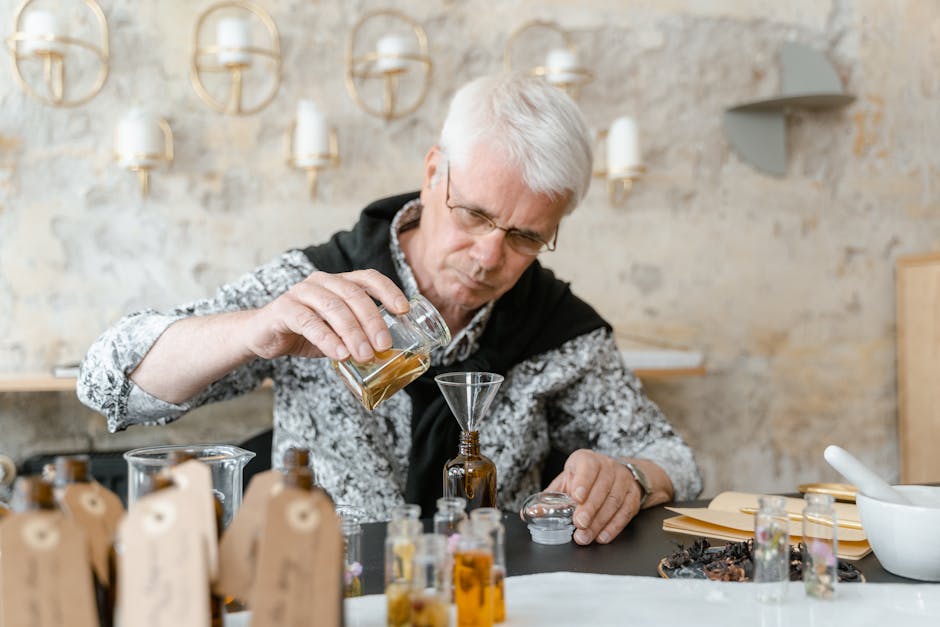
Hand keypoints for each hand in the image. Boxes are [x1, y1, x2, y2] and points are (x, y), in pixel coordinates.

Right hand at [246, 269, 409, 361]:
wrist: (262, 335)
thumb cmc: (305, 332)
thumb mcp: (336, 331)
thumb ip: (358, 335)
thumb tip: (388, 353)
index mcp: (339, 282)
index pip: (368, 277)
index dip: (388, 291)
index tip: (403, 310)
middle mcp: (322, 281)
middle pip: (354, 295)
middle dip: (373, 320)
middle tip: (384, 345)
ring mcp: (301, 292)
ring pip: (333, 308)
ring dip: (353, 333)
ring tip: (364, 355)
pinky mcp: (283, 309)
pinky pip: (309, 322)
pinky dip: (327, 339)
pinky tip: (340, 354)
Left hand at [545, 449, 642, 544]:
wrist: (615, 474)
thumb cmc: (585, 478)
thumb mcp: (566, 481)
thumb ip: (550, 497)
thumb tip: (531, 512)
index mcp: (587, 460)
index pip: (587, 467)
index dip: (582, 482)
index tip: (576, 498)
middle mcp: (608, 467)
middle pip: (601, 488)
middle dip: (590, 508)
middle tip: (579, 524)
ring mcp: (623, 480)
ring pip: (613, 501)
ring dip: (599, 522)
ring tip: (586, 536)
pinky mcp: (633, 495)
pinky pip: (625, 512)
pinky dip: (614, 527)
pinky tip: (602, 536)